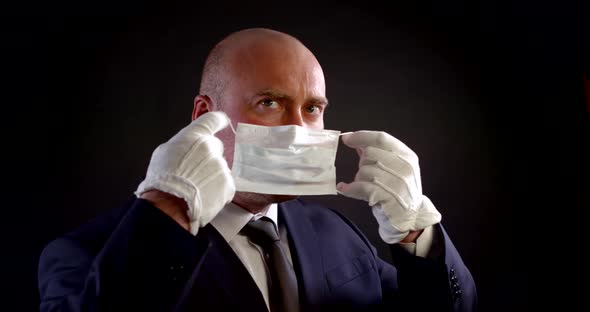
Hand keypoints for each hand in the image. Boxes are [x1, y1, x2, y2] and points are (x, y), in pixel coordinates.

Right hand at [135, 112, 235, 234]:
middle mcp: (212, 148)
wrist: (170, 204)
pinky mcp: (228, 185)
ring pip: (219, 168)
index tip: (222, 122)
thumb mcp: (164, 152)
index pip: (213, 119)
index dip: (218, 120)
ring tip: (196, 186)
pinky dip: (217, 190)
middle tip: (195, 169)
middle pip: (216, 147)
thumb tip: (189, 146)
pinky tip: (204, 195)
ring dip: (211, 174)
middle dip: (208, 156)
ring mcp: (222, 167)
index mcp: (195, 136)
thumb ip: (182, 144)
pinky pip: (225, 184)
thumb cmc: (162, 179)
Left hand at [337, 131, 440, 243]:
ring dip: (358, 178)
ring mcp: (398, 183)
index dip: (362, 136)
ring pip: (364, 170)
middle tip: (365, 173)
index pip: (381, 138)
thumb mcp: (394, 168)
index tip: (346, 139)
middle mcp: (405, 167)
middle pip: (370, 153)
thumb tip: (356, 141)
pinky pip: (361, 187)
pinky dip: (349, 188)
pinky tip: (344, 188)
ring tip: (364, 185)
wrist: (410, 217)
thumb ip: (377, 153)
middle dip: (362, 162)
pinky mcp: (388, 198)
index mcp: (407, 156)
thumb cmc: (398, 190)